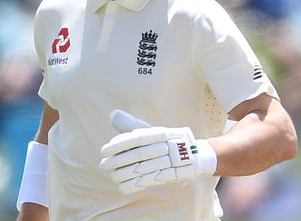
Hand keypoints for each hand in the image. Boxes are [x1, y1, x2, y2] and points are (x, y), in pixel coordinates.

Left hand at [99, 110, 216, 193]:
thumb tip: (113, 114)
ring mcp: (169, 161)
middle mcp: (165, 146)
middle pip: (138, 154)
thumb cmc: (168, 141)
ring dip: (124, 174)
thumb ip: (132, 125)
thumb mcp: (153, 131)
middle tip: (103, 165)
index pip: (136, 138)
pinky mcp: (170, 175)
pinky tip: (122, 186)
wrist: (196, 156)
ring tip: (112, 175)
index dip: (119, 144)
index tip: (104, 150)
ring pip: (142, 169)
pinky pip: (150, 180)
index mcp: (160, 133)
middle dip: (118, 161)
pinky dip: (135, 184)